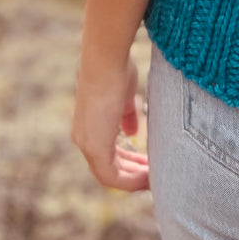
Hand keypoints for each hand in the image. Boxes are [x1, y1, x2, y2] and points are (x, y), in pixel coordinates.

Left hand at [70, 51, 149, 190]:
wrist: (106, 59)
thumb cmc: (116, 69)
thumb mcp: (123, 96)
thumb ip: (126, 116)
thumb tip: (132, 132)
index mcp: (88, 126)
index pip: (106, 154)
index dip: (127, 162)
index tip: (147, 161)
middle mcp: (83, 138)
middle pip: (108, 168)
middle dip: (132, 172)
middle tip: (154, 173)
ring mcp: (87, 144)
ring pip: (110, 175)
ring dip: (133, 179)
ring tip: (154, 178)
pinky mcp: (95, 147)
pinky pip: (112, 177)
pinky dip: (130, 180)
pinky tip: (148, 176)